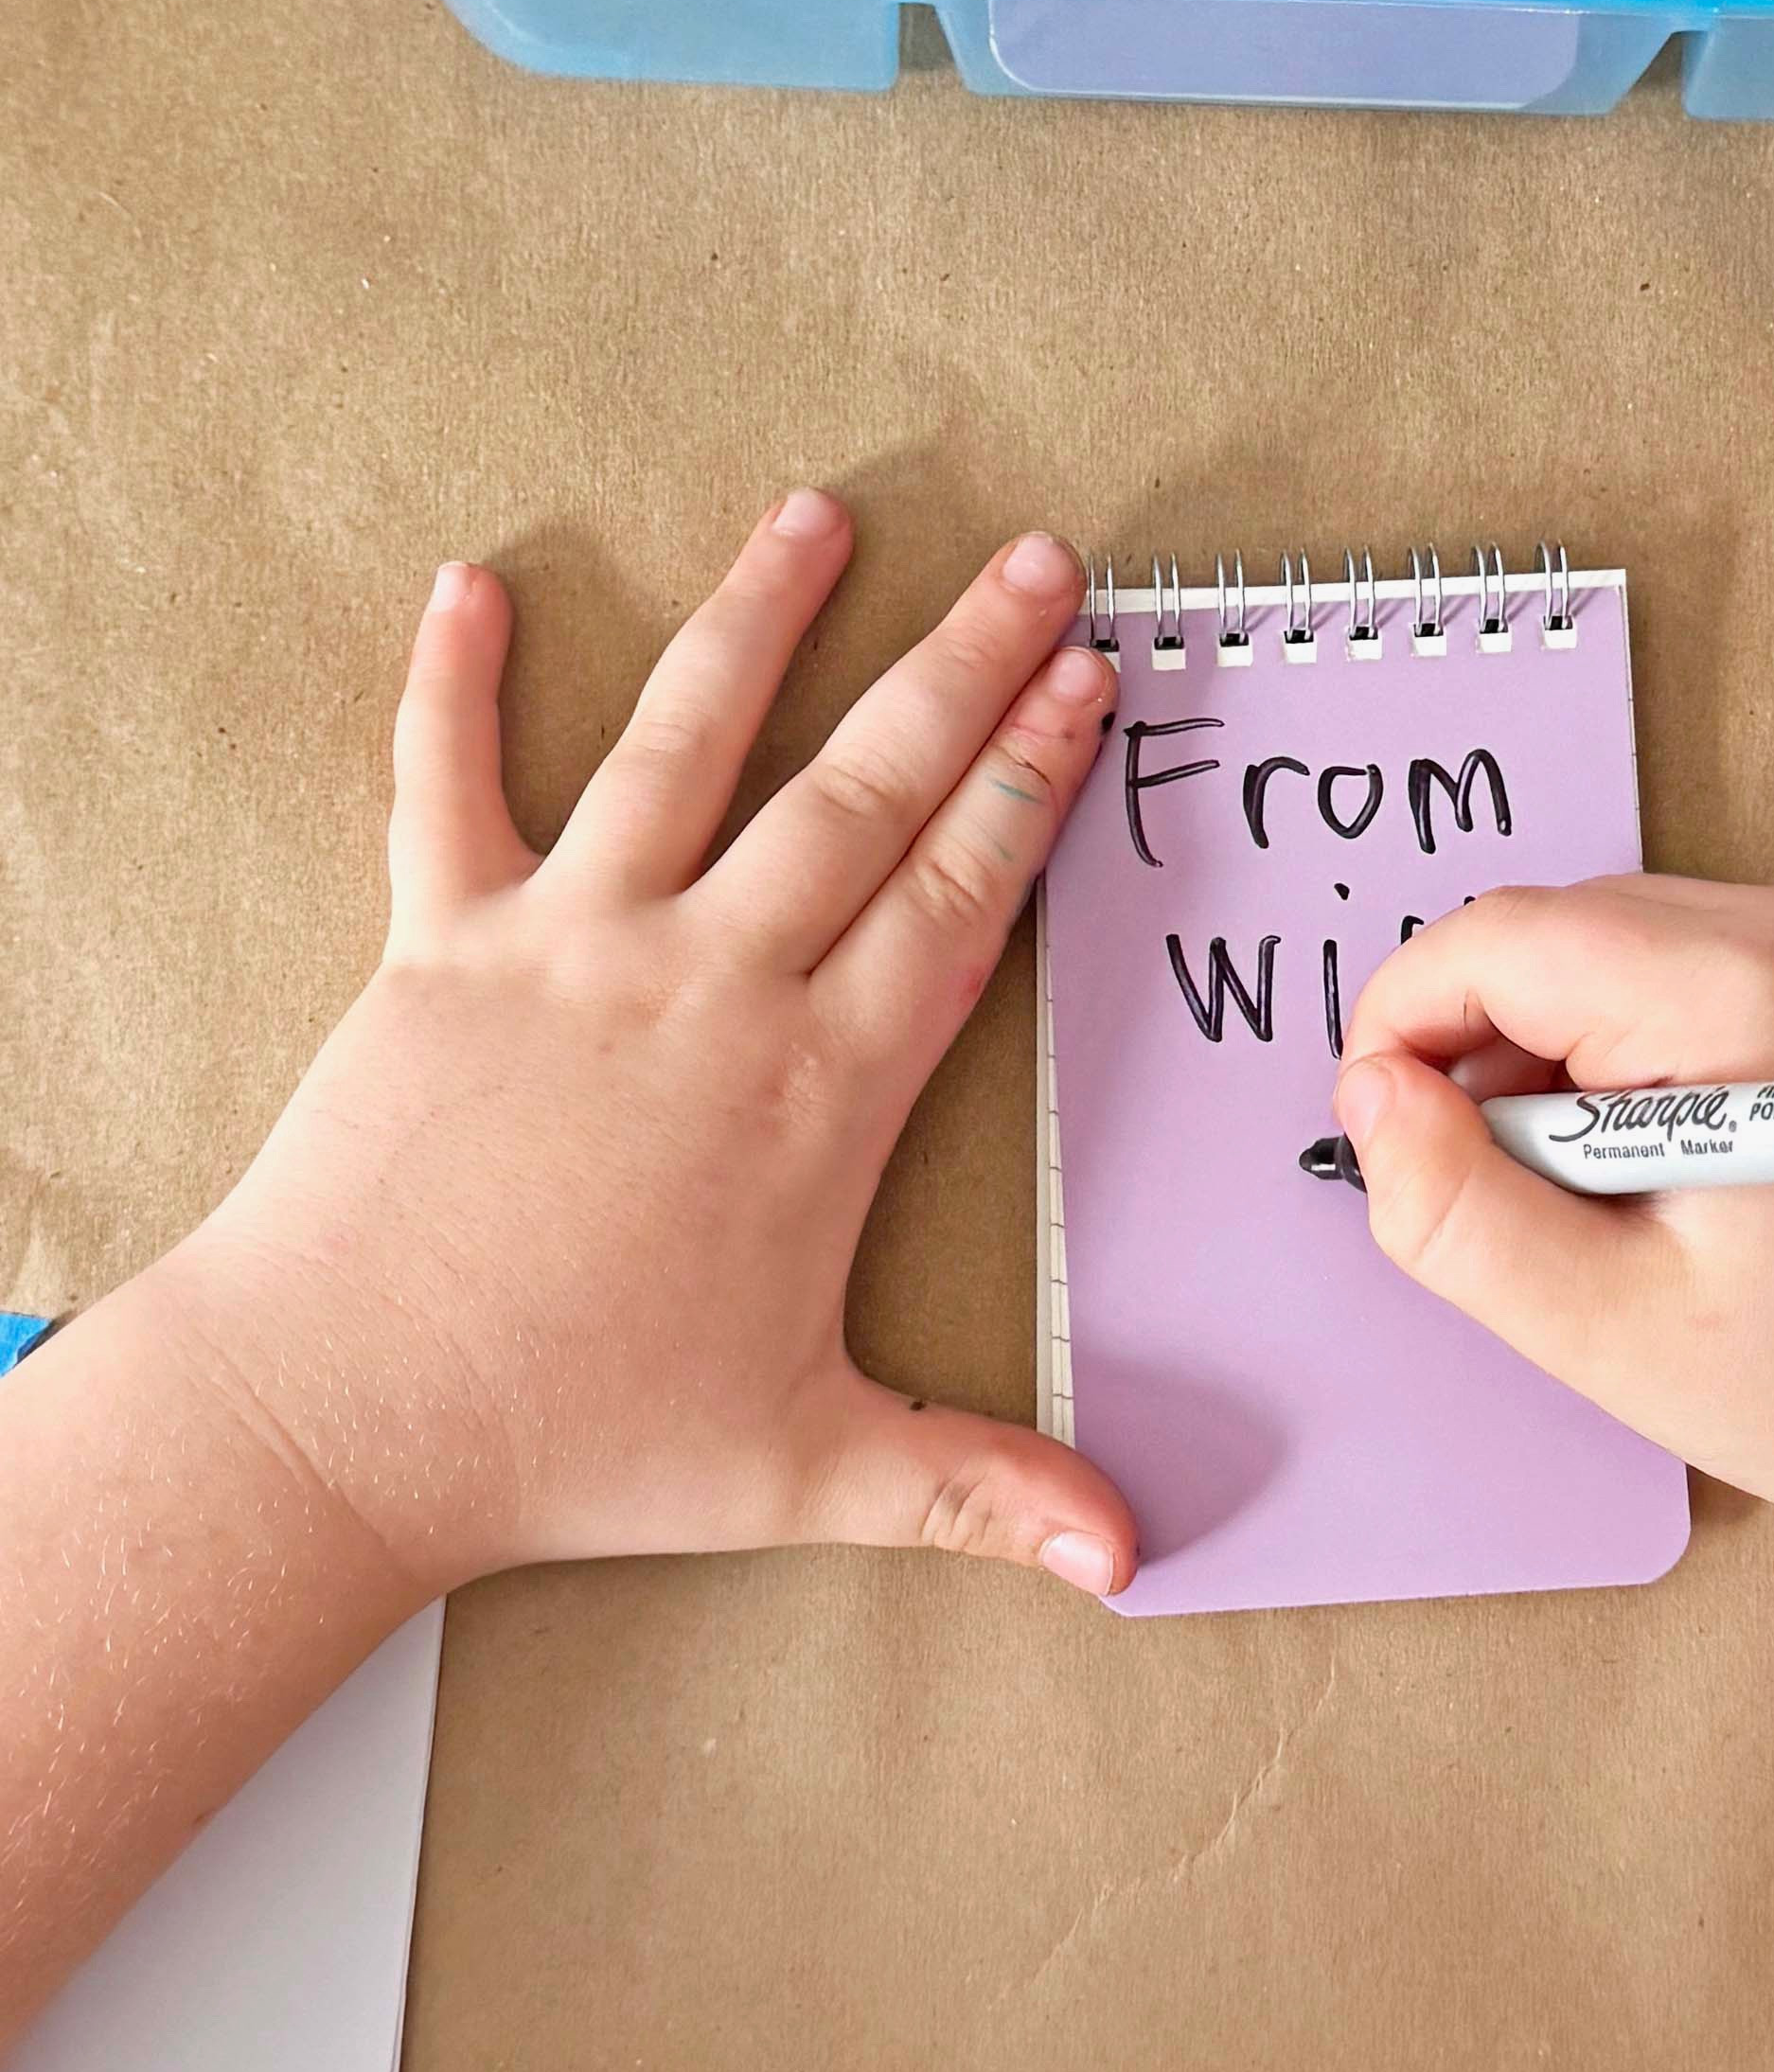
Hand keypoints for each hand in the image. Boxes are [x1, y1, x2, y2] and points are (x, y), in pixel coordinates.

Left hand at [143, 498, 1139, 1608]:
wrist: (347, 1414)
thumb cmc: (572, 1443)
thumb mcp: (803, 1467)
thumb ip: (974, 1488)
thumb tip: (1127, 1556)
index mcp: (816, 1087)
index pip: (961, 896)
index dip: (1035, 781)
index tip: (1089, 684)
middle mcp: (709, 984)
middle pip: (865, 791)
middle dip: (963, 666)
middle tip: (1037, 564)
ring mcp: (571, 947)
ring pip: (685, 745)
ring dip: (757, 621)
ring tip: (815, 515)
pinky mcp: (439, 944)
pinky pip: (443, 785)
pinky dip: (450, 683)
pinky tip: (468, 585)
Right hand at [1334, 876, 1773, 1571]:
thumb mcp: (1599, 1327)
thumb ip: (1451, 1209)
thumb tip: (1371, 1096)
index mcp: (1744, 993)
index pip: (1499, 937)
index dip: (1406, 1027)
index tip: (1390, 1138)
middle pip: (1548, 930)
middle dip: (1483, 1051)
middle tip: (1511, 1198)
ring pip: (1600, 945)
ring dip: (1553, 1057)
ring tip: (1596, 1198)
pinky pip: (1671, 967)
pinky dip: (1622, 1050)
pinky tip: (1656, 1166)